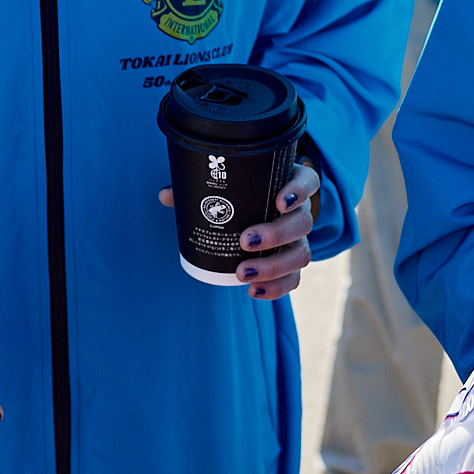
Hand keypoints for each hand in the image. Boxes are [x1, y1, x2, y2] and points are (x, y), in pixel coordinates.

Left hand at [158, 163, 320, 300]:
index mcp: (289, 185)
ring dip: (274, 266)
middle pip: (303, 222)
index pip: (307, 182)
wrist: (261, 213)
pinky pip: (294, 279)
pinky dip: (276, 288)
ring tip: (243, 273)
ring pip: (301, 254)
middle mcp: (300, 212)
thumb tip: (166, 195)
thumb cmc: (243, 193)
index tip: (279, 201)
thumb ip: (199, 187)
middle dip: (277, 234)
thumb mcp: (228, 185)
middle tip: (246, 241)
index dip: (298, 191)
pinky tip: (253, 291)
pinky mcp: (293, 263)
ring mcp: (300, 240)